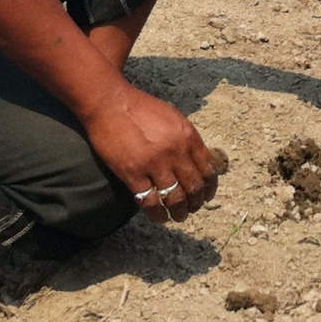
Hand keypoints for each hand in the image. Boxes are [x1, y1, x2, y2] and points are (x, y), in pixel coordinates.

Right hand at [84, 83, 218, 224]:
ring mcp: (154, 164)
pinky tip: (161, 218)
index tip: (208, 195)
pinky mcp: (133, 174)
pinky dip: (158, 214)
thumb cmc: (141, 108)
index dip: (210, 187)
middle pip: (193, 186)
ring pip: (175, 198)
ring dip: (180, 211)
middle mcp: (175, 152)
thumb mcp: (174, 117)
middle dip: (196, 202)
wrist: (111, 104)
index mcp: (188, 137)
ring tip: (179, 217)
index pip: (208, 169)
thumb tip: (198, 159)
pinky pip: (150, 201)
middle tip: (193, 208)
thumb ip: (187, 138)